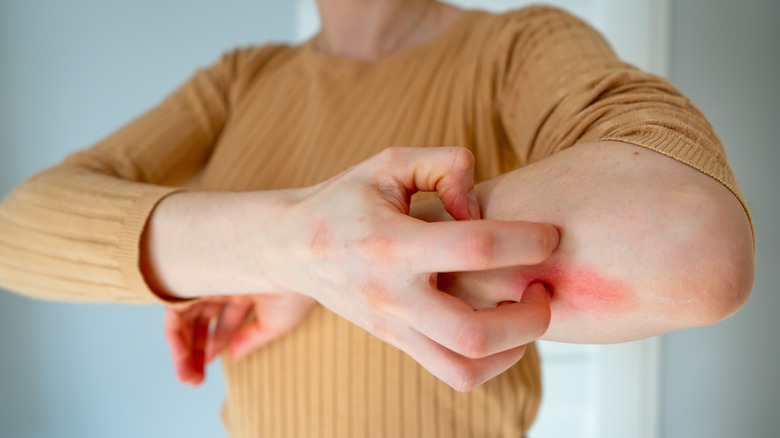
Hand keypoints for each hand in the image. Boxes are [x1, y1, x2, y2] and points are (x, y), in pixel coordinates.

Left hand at [164, 293, 315, 384]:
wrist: (296, 267)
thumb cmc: (296, 291)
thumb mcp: (275, 322)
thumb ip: (251, 338)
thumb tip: (233, 357)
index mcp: (248, 289)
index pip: (223, 322)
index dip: (214, 346)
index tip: (205, 372)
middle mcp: (226, 282)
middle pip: (202, 319)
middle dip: (195, 351)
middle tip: (192, 380)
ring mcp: (211, 278)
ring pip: (186, 316)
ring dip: (182, 348)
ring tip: (186, 376)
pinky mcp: (196, 278)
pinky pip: (175, 307)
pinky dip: (174, 333)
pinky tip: (180, 355)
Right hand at [266, 147, 557, 390]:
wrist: (293, 248)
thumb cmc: (345, 200)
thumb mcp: (389, 162)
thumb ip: (444, 165)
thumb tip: (482, 206)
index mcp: (391, 243)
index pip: (475, 247)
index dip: (526, 239)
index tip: (550, 235)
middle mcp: (393, 294)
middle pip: (475, 331)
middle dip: (530, 316)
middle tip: (541, 287)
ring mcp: (395, 327)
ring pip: (467, 366)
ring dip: (515, 346)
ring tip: (524, 312)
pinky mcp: (398, 343)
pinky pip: (455, 373)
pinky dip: (492, 361)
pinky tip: (500, 327)